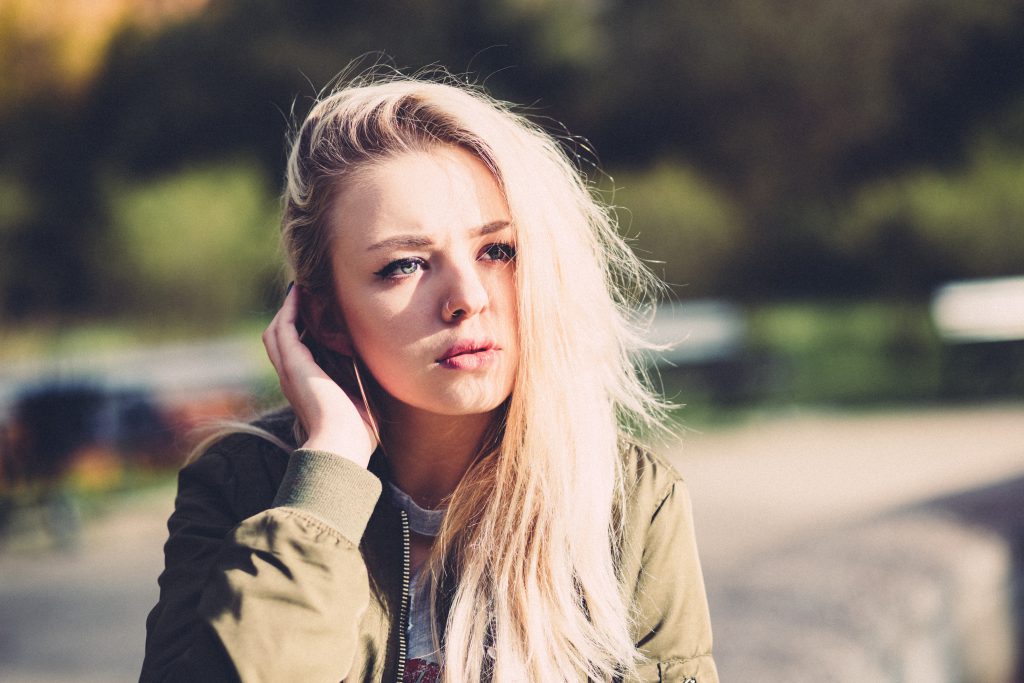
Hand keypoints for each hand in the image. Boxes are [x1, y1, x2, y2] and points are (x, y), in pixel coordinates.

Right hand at [262, 285, 376, 466]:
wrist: (341, 446)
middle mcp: (292, 380)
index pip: (296, 355)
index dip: (300, 334)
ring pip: (277, 333)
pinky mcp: (294, 366)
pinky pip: (284, 330)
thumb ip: (363, 388)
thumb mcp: (361, 405)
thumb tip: (382, 374)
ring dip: (286, 310)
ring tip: (298, 291)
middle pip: (280, 341)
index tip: (313, 315)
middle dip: (289, 317)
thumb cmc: (356, 435)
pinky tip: (298, 294)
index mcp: (306, 390)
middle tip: (302, 296)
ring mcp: (290, 372)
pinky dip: (289, 310)